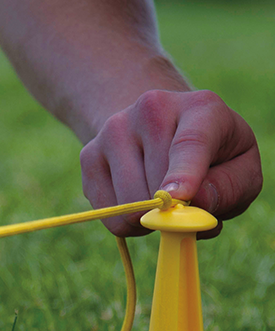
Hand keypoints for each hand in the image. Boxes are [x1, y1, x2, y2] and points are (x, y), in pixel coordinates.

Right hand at [79, 89, 261, 237]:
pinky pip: (107, 212)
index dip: (184, 174)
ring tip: (163, 204)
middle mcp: (150, 110)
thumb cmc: (213, 153)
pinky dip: (127, 222)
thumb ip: (229, 187)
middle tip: (187, 209)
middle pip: (155, 184)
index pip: (190, 144)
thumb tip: (193, 206)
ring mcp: (113, 131)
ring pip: (128, 204)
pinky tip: (140, 201)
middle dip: (173, 213)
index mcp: (201, 108)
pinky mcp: (89, 155)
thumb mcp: (240, 167)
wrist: (161, 126)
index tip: (180, 198)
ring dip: (149, 220)